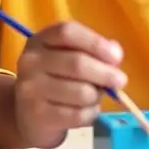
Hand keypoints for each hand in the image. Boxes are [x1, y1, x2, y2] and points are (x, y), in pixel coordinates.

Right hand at [13, 21, 126, 148]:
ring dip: (97, 96)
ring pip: (81, 92)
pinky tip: (86, 111)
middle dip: (105, 73)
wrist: (27, 115)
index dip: (96, 43)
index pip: (68, 32)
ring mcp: (31, 89)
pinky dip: (90, 114)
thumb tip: (115, 54)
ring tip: (95, 97)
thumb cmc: (57, 79)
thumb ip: (93, 51)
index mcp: (41, 40)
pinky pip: (77, 115)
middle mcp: (30, 62)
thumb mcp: (70, 57)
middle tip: (121, 81)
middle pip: (76, 63)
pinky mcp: (37, 116)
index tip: (116, 57)